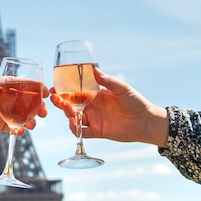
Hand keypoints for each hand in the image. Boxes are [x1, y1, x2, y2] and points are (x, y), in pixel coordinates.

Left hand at [0, 79, 48, 134]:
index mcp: (5, 86)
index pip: (25, 84)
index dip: (37, 87)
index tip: (45, 92)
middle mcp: (10, 99)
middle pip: (30, 101)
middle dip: (39, 106)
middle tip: (43, 112)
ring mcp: (7, 112)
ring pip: (25, 116)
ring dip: (32, 120)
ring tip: (33, 124)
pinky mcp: (2, 125)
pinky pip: (15, 128)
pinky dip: (19, 130)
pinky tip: (19, 131)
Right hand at [50, 68, 168, 146]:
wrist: (146, 121)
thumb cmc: (135, 101)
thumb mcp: (121, 88)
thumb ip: (107, 80)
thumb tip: (94, 69)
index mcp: (95, 95)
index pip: (75, 92)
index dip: (64, 90)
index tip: (55, 86)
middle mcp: (92, 107)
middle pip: (71, 105)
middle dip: (60, 101)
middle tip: (54, 98)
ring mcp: (94, 119)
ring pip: (74, 117)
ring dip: (67, 113)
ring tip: (67, 108)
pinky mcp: (98, 132)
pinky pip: (82, 132)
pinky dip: (75, 129)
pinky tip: (74, 123)